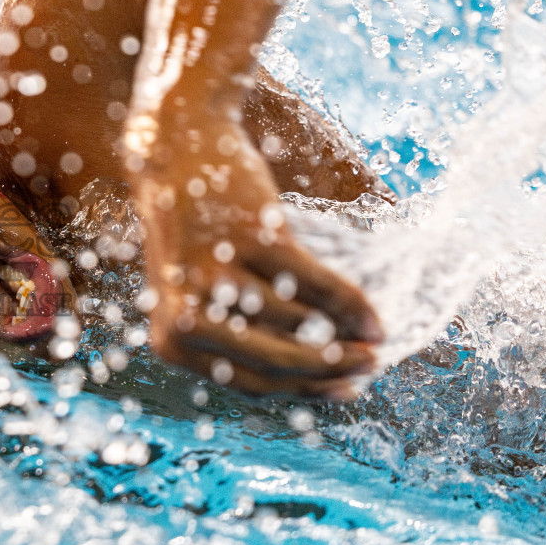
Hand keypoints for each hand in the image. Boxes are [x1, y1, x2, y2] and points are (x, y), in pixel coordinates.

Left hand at [128, 111, 382, 397]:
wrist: (174, 153)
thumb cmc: (197, 234)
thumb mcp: (200, 295)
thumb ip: (239, 335)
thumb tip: (314, 374)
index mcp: (171, 341)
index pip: (250, 383)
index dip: (304, 392)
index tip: (344, 390)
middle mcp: (185, 316)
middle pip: (274, 364)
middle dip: (329, 372)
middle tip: (370, 368)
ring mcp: (216, 277)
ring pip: (296, 325)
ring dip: (344, 337)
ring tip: (373, 338)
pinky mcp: (249, 239)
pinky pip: (314, 284)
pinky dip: (350, 304)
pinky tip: (374, 320)